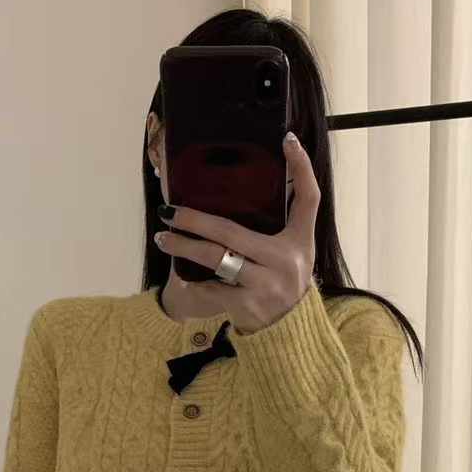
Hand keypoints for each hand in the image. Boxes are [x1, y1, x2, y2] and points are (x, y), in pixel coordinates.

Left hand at [153, 132, 319, 333]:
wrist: (290, 331)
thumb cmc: (285, 280)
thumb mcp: (294, 250)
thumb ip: (282, 220)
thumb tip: (262, 178)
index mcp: (299, 241)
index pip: (308, 197)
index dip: (302, 167)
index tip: (287, 139)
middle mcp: (286, 261)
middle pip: (231, 231)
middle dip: (194, 219)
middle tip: (169, 210)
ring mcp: (266, 285)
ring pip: (216, 258)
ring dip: (184, 247)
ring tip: (163, 237)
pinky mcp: (249, 305)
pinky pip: (213, 289)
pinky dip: (196, 282)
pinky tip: (181, 276)